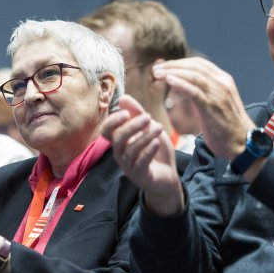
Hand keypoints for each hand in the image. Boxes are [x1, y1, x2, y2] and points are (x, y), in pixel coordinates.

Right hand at [101, 95, 183, 215]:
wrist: (167, 175)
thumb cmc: (155, 150)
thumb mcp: (148, 128)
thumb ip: (137, 113)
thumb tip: (123, 97)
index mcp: (119, 141)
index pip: (106, 130)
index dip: (113, 121)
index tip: (126, 112)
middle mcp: (119, 153)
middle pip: (118, 138)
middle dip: (132, 126)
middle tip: (148, 116)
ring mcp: (128, 165)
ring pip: (130, 150)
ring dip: (145, 137)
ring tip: (159, 127)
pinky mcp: (139, 175)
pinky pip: (140, 162)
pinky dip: (148, 150)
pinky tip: (157, 142)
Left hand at [152, 58, 254, 158]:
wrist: (241, 143)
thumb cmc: (226, 127)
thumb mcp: (214, 104)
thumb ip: (201, 93)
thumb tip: (181, 89)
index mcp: (223, 80)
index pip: (199, 64)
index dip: (180, 63)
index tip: (165, 66)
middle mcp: (222, 83)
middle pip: (194, 67)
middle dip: (173, 65)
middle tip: (156, 69)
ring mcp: (218, 93)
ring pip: (193, 75)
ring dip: (172, 72)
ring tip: (157, 74)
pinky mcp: (212, 105)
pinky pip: (194, 91)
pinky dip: (179, 83)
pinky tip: (168, 81)